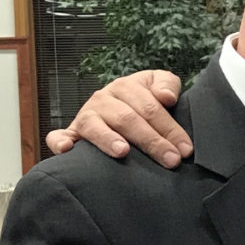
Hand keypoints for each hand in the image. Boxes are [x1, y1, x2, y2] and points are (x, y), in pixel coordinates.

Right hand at [45, 70, 190, 168]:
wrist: (115, 103)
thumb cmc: (142, 99)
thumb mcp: (157, 84)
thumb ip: (166, 84)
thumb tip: (167, 97)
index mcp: (126, 87)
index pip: (151, 108)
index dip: (170, 129)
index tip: (185, 150)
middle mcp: (103, 99)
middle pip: (128, 119)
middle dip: (152, 141)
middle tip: (170, 160)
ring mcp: (85, 116)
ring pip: (95, 126)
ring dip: (108, 139)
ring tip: (123, 152)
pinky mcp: (71, 132)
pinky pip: (58, 136)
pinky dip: (60, 142)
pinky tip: (67, 150)